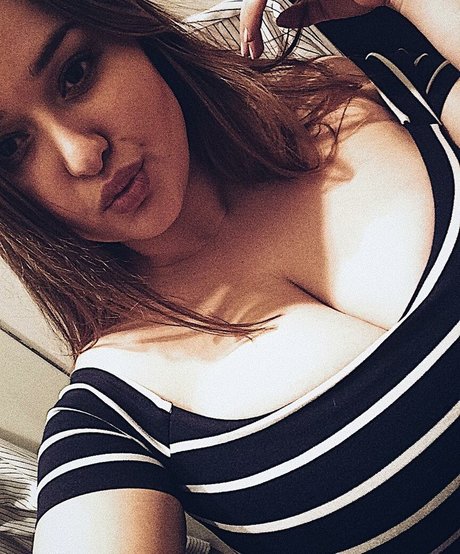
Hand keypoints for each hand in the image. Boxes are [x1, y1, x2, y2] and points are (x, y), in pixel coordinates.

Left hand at [240, 0, 392, 58]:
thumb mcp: (323, 6)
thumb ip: (301, 12)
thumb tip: (281, 20)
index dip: (252, 16)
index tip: (251, 42)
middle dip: (246, 20)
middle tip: (246, 48)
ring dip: (247, 20)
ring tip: (249, 44)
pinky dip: (253, 15)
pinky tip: (252, 33)